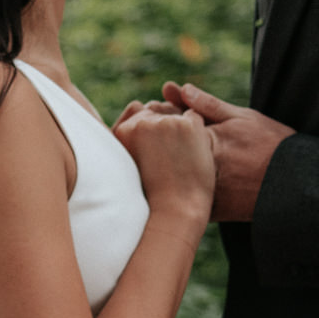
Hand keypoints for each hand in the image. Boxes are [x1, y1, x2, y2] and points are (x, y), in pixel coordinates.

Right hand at [111, 102, 214, 225]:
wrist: (175, 212)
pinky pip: (195, 117)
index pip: (137, 110)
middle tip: (170, 157)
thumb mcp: (130, 163)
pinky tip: (193, 154)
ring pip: (176, 112)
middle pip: (157, 109)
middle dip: (165, 124)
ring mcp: (164, 122)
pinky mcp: (186, 125)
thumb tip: (139, 105)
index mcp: (121, 132)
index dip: (150, 127)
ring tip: (180, 158)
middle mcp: (139, 123)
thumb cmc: (153, 194)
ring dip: (181, 128)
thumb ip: (131, 135)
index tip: (156, 149)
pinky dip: (197, 132)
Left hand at [162, 81, 293, 222]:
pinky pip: (186, 200)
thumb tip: (181, 88)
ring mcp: (206, 191)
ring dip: (166, 168)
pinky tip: (180, 180)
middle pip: (168, 154)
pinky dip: (179, 190)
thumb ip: (209, 105)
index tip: (157, 111)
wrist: (296, 184)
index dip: (161, 118)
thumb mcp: (243, 117)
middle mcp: (202, 167)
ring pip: (174, 178)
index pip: (171, 127)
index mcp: (207, 140)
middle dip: (159, 143)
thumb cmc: (271, 145)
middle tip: (161, 132)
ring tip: (180, 158)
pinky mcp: (212, 210)